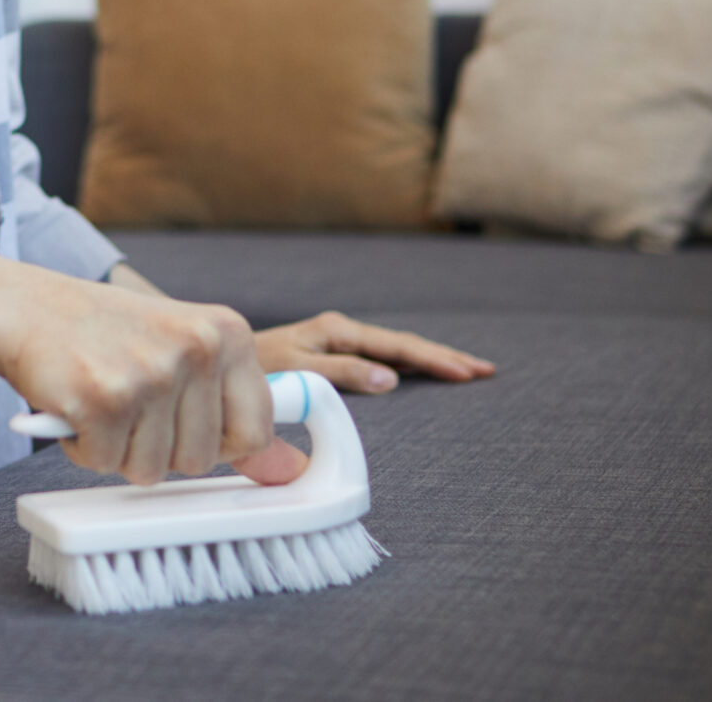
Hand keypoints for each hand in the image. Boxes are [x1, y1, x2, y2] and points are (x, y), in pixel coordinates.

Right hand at [0, 271, 306, 488]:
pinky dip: (84, 447)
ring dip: (119, 448)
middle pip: (201, 460)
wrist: (29, 308)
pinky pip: (105, 463)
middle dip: (159, 447)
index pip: (255, 432)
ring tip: (104, 398)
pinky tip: (77, 405)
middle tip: (131, 400)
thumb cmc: (110, 335)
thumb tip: (291, 471)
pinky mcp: (101, 398)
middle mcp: (195, 348)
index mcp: (227, 333)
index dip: (216, 441)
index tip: (183, 420)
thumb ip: (236, 411)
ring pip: (152, 469)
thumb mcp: (185, 355)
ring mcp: (149, 373)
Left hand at [253, 310, 494, 393]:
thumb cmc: (256, 368)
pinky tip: (428, 371)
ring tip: (470, 370)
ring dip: (433, 359)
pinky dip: (413, 363)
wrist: (226, 360)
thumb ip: (340, 374)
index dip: (433, 360)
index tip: (465, 373)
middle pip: (405, 344)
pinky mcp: (338, 352)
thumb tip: (390, 379)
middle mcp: (343, 331)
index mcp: (337, 331)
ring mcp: (342, 341)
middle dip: (446, 356)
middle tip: (486, 370)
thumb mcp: (297, 371)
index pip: (397, 347)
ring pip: (398, 349)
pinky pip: (385, 356)